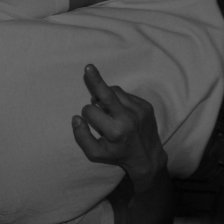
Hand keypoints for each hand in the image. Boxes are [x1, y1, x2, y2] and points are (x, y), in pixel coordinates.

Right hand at [71, 64, 166, 189]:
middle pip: (107, 94)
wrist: (147, 157)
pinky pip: (126, 94)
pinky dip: (118, 99)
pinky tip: (119, 110)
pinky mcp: (146, 106)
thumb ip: (82, 137)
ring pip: (115, 91)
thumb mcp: (96, 153)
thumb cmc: (118, 155)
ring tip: (105, 107)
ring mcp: (139, 110)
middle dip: (95, 80)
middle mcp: (128, 119)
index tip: (90, 121)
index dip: (87, 114)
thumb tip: (76, 118)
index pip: (90, 111)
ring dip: (106, 95)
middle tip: (88, 67)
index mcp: (115, 131)